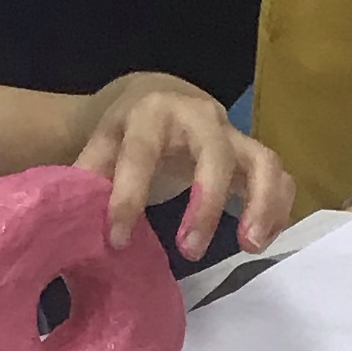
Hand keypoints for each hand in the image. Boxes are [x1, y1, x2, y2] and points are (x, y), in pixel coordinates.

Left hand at [75, 71, 291, 260]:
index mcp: (152, 114)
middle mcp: (200, 119)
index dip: (128, 197)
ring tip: (250, 246)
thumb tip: (71, 219)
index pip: (141, 155)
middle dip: (207, 203)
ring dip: (262, 205)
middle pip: (216, 154)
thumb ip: (89, 176)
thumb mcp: (101, 144)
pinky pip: (280, 178)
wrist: (159, 99)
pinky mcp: (253, 156)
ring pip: (264, 162)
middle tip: (191, 250)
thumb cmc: (127, 131)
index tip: (117, 240)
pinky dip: (279, 209)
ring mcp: (234, 137)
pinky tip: (261, 240)